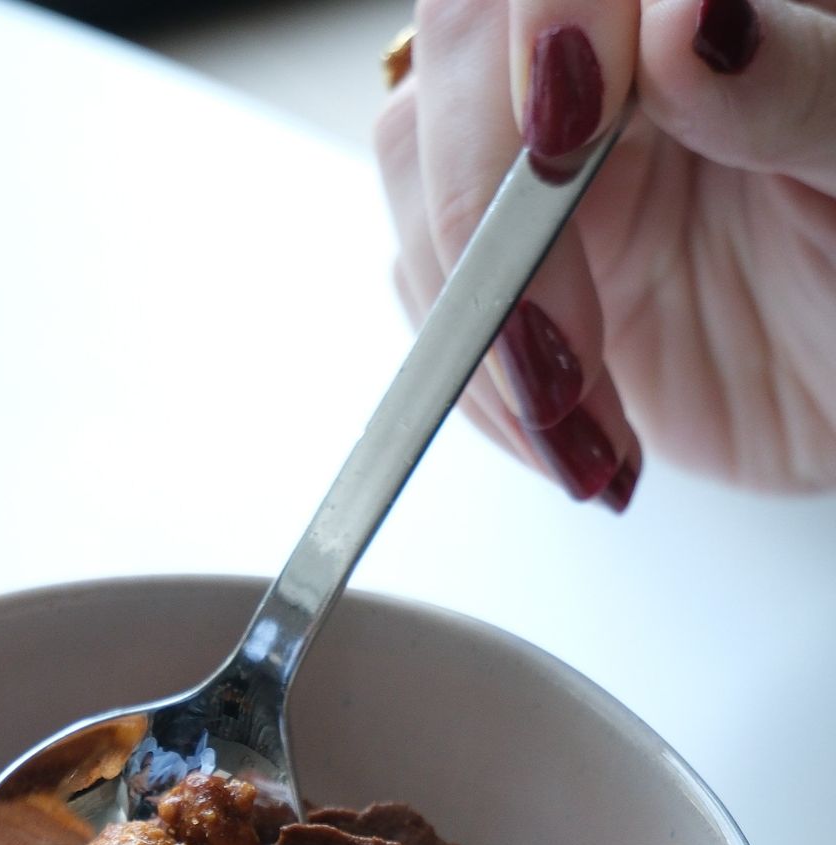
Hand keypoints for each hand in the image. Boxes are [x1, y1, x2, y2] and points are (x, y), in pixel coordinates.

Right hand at [377, 0, 835, 506]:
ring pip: (419, 171)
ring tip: (576, 423)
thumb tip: (688, 18)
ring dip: (476, 320)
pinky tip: (570, 433)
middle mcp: (618, 45)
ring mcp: (553, 149)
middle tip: (558, 345)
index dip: (545, 24)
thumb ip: (795, 83)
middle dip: (485, 212)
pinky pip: (431, 286)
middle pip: (458, 54)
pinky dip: (476, 380)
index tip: (563, 135)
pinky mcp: (512, 251)